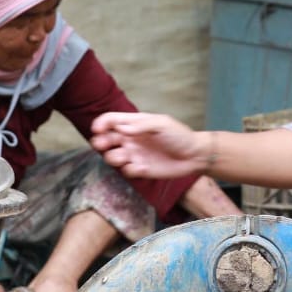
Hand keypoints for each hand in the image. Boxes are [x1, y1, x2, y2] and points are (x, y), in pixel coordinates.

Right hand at [91, 112, 207, 178]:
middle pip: (106, 139)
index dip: (101, 123)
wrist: (194, 155)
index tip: (97, 129)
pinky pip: (127, 171)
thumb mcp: (161, 124)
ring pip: (112, 157)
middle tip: (105, 145)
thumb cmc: (179, 135)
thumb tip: (121, 128)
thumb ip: (141, 125)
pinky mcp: (140, 169)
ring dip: (114, 158)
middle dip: (101, 142)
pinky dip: (131, 170)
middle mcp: (131, 139)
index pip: (110, 120)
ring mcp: (134, 154)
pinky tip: (144, 167)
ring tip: (127, 157)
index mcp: (134, 124)